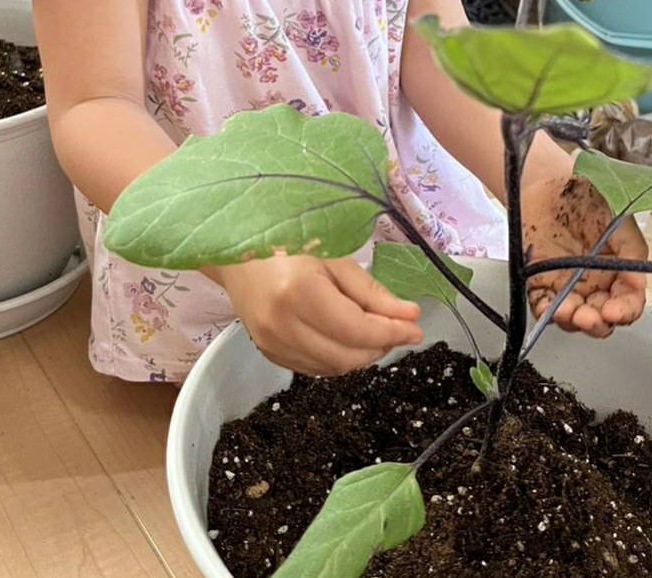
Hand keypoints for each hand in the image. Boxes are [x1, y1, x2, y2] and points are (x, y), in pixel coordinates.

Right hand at [213, 256, 423, 375]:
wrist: (234, 254)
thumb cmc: (286, 245)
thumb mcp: (334, 257)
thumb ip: (371, 291)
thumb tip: (410, 316)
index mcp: (299, 292)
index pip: (356, 330)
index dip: (391, 333)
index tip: (416, 328)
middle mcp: (281, 324)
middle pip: (347, 355)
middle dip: (380, 345)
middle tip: (398, 327)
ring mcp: (271, 343)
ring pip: (333, 368)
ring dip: (361, 354)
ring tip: (373, 330)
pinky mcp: (268, 353)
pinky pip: (315, 368)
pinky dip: (338, 358)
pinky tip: (346, 338)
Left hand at [522, 176, 648, 337]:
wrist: (551, 182)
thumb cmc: (590, 198)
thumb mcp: (620, 220)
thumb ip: (631, 250)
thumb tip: (638, 283)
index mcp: (619, 273)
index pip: (628, 303)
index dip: (624, 312)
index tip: (614, 311)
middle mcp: (594, 286)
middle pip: (600, 319)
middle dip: (596, 324)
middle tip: (591, 317)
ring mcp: (567, 287)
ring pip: (572, 318)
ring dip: (572, 321)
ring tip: (568, 311)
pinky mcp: (539, 282)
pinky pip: (542, 305)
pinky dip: (545, 312)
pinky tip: (550, 309)